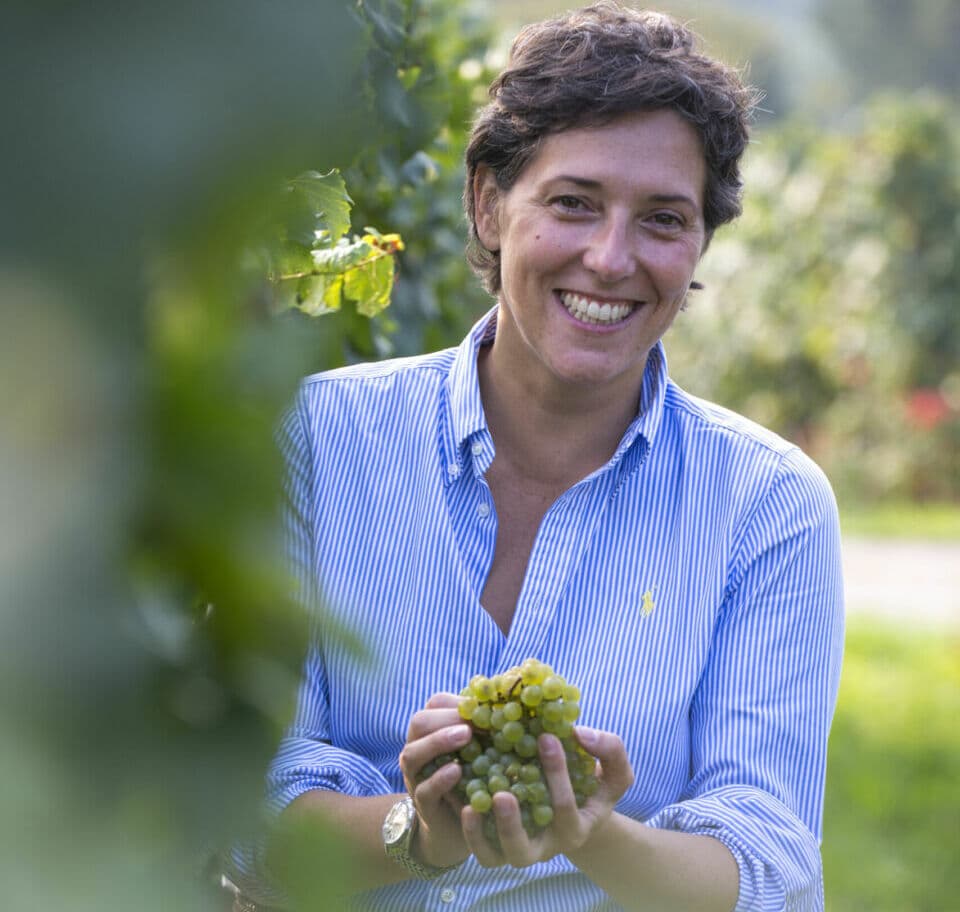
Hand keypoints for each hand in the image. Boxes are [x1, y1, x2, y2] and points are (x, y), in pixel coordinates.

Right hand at [398, 692, 474, 868]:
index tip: (487, 707)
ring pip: (412, 753)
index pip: (437, 704)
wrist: (458, 826)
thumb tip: (515, 709)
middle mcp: (419, 750)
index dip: (460, 704)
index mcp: (434, 731)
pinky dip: (439, 778)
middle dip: (447, 719)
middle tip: (473, 723)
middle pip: (420, 722)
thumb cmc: (473, 779)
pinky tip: (457, 770)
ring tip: (465, 736)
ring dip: (438, 742)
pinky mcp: (423, 805)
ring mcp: (417, 777)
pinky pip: (424, 789)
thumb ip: (487, 732)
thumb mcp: (481, 752)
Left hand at [461, 725, 633, 868]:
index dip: (558, 773)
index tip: (546, 736)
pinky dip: (470, 833)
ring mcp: (521, 848)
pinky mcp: (499, 845)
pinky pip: (483, 851)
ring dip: (484, 834)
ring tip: (474, 805)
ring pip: (498, 856)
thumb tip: (581, 733)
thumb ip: (609, 750)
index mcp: (576, 828)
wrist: (573, 806)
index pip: (566, 808)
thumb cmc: (591, 782)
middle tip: (503, 795)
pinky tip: (464, 802)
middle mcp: (547, 845)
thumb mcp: (612, 768)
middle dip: (513, 824)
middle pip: (526, 849)